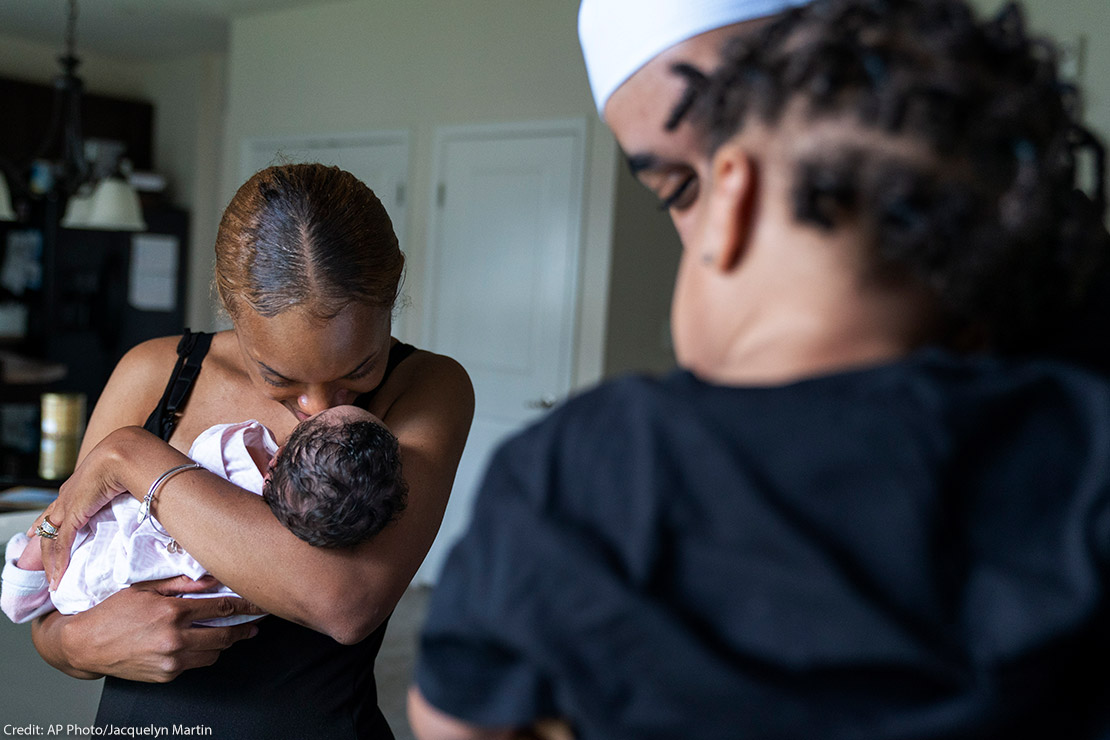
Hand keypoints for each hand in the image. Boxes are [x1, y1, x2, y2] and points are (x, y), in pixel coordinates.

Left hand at [33, 426, 177, 588]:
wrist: (128, 452)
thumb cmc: (134, 458)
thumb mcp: (125, 475)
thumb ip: (128, 487)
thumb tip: (149, 495)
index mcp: (80, 482)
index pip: (58, 506)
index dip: (50, 521)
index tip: (40, 532)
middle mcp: (68, 493)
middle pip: (49, 524)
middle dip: (45, 546)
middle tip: (46, 564)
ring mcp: (67, 504)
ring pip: (50, 538)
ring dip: (51, 561)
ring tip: (53, 580)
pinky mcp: (73, 514)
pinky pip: (62, 543)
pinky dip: (59, 562)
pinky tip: (58, 576)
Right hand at [60, 575, 262, 682]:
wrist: (84, 644)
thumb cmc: (112, 611)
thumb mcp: (146, 588)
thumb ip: (182, 584)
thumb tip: (212, 578)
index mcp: (173, 612)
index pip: (222, 608)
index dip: (245, 605)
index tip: (258, 603)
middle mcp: (175, 639)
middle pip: (225, 635)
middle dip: (245, 628)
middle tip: (256, 623)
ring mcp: (171, 661)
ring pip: (213, 654)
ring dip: (225, 643)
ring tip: (232, 633)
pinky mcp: (166, 676)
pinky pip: (195, 665)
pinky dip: (202, 654)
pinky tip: (201, 644)